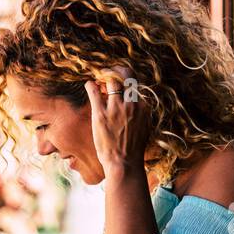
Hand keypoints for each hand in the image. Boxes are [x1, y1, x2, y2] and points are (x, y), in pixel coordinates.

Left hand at [85, 64, 148, 178]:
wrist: (124, 163)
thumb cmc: (133, 148)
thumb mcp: (144, 126)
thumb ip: (141, 112)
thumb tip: (138, 103)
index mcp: (143, 106)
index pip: (135, 83)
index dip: (125, 80)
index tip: (118, 84)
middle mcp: (131, 104)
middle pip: (125, 74)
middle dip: (116, 70)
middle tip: (109, 73)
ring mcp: (116, 108)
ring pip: (110, 79)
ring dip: (103, 75)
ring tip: (99, 79)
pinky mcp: (101, 113)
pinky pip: (93, 90)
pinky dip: (90, 84)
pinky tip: (89, 85)